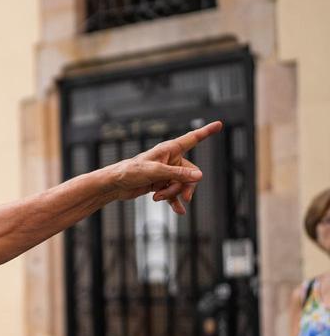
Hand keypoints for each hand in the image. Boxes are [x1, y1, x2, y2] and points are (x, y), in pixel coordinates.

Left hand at [106, 120, 221, 213]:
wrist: (115, 185)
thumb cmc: (131, 172)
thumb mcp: (155, 172)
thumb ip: (178, 174)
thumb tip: (200, 176)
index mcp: (170, 149)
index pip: (193, 138)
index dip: (207, 131)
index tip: (220, 124)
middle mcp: (171, 159)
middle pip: (190, 173)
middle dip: (181, 186)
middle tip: (165, 194)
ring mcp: (167, 172)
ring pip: (182, 185)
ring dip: (172, 194)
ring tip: (157, 198)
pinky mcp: (161, 184)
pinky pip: (174, 193)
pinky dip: (175, 202)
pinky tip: (179, 211)